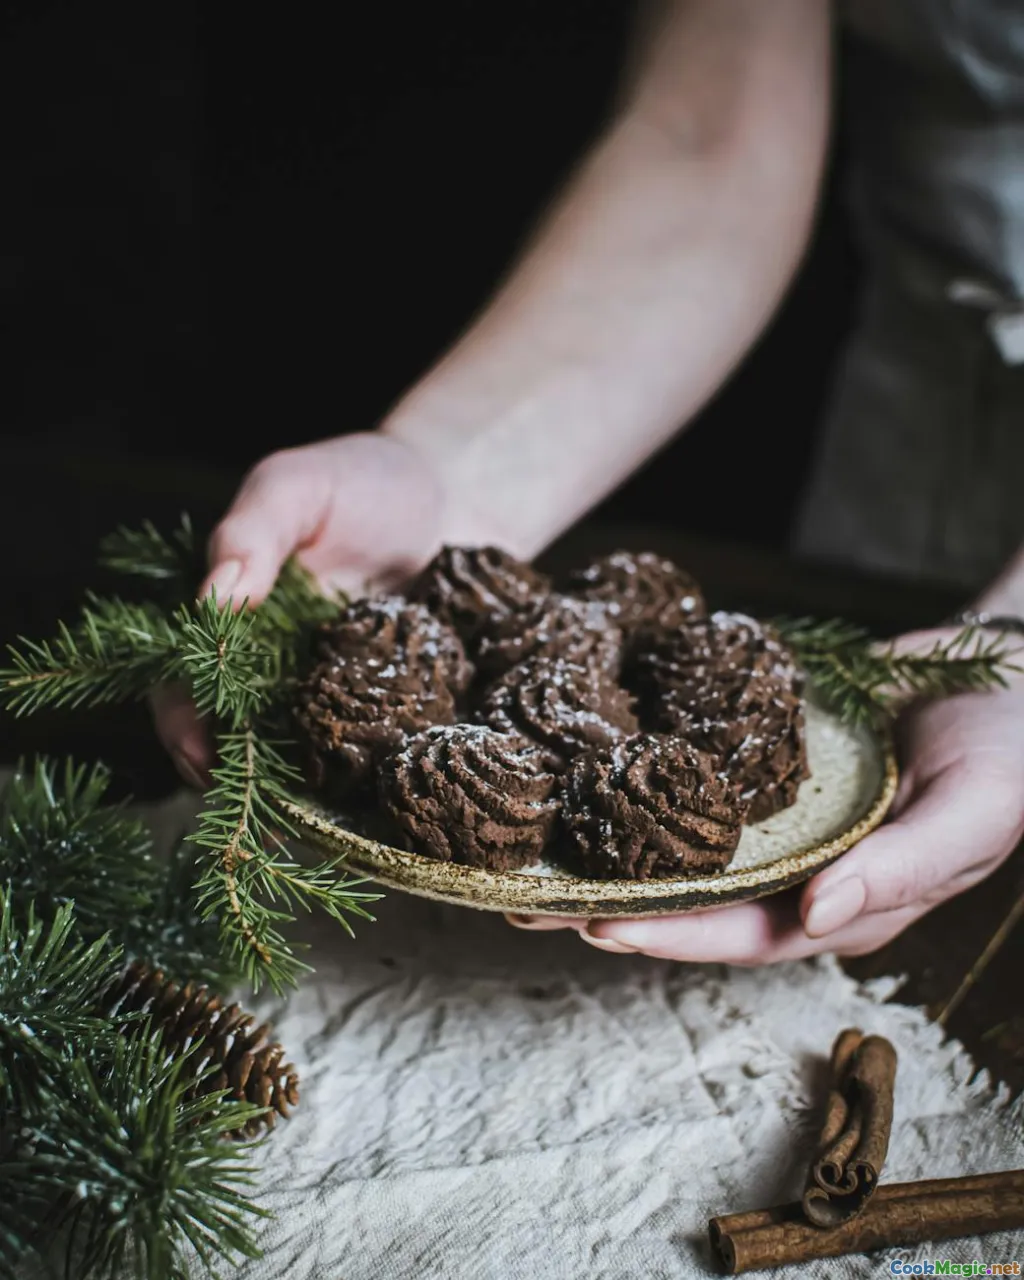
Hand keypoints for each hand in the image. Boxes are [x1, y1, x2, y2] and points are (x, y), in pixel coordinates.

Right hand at [152, 432, 444, 784]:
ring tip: (302, 823)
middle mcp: (277, 669)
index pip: (186, 683)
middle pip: (235, 738)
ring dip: (295, 794)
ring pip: (300, 759)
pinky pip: (371, 752)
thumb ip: (251, 534)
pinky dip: (365, 781)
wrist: (457, 494)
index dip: (182, 722)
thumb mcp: (297, 487)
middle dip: (235, 777)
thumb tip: (213, 602)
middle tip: (249, 805)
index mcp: (237, 623)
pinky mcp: (393, 707)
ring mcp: (335, 694)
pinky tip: (373, 801)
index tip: (199, 753)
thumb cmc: (365, 482)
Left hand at [509, 638, 1023, 962]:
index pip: (740, 934)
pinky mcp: (760, 766)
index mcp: (840, 903)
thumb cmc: (1006, 754)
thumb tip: (817, 912)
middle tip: (517, 896)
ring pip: (676, 843)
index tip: (594, 923)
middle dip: (604, 901)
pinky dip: (642, 783)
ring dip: (605, 846)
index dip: (668, 934)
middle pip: (686, 899)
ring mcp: (773, 819)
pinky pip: (692, 779)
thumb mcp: (972, 815)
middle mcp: (794, 870)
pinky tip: (588, 771)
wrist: (1011, 672)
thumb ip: (902, 869)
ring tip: (525, 845)